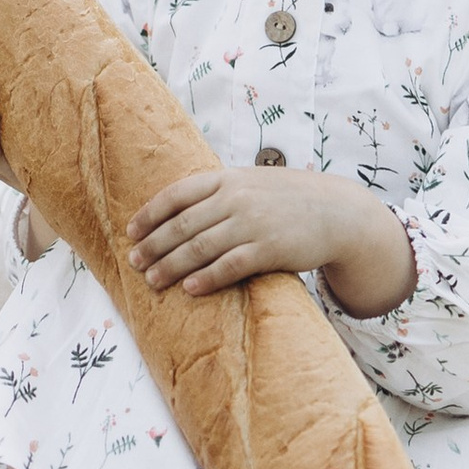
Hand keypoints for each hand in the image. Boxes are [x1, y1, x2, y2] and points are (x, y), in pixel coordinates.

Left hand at [127, 165, 415, 315]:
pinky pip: (230, 266)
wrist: (337, 211)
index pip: (177, 194)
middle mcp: (237, 198)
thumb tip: (177, 209)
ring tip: (153, 280)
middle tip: (135, 263)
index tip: (131, 232)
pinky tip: (190, 289)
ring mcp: (253, 223)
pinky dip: (207, 278)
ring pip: (200, 247)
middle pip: (183, 225)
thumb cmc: (288, 199)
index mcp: (228, 178)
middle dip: (154, 246)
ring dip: (172, 266)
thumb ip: (218, 191)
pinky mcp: (270, 249)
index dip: (150, 214)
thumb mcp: (252, 182)